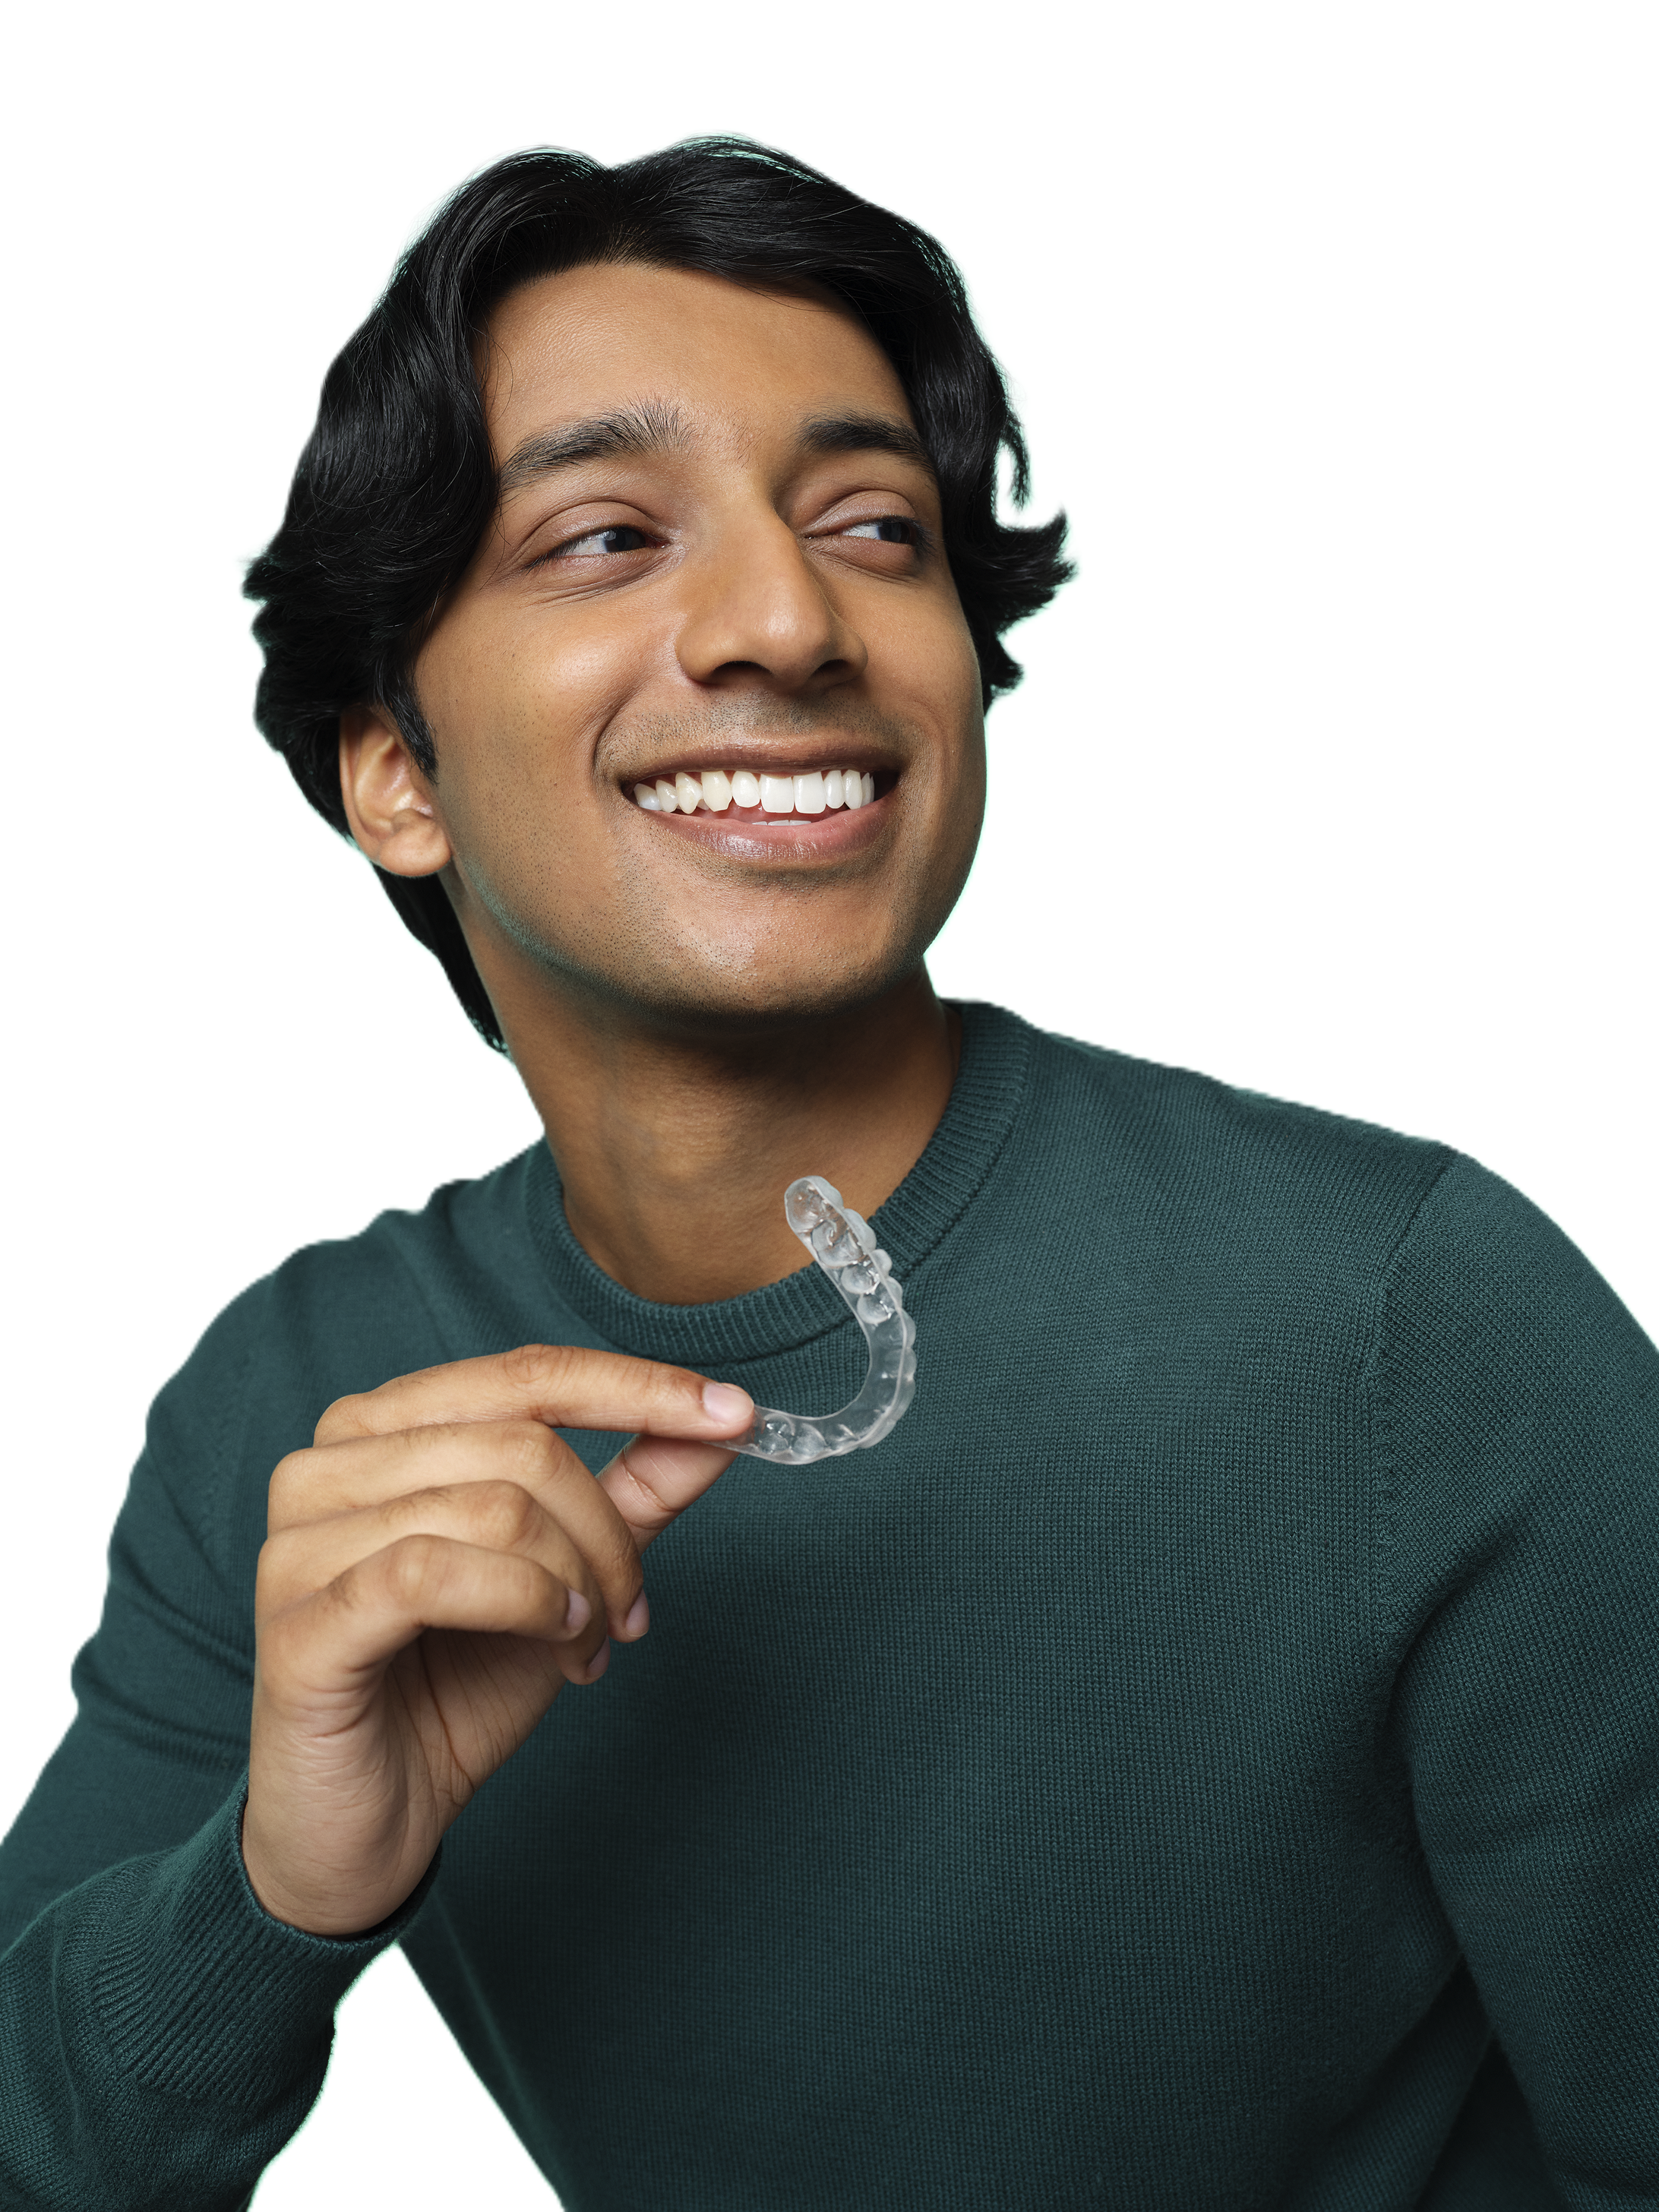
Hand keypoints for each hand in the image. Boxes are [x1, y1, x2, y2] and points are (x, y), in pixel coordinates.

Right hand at [241, 1344, 752, 1934]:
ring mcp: (299, 1543)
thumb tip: (725, 1425)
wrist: (369, 1827)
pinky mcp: (297, 1625)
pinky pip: (433, 1573)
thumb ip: (633, 1494)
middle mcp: (327, 1466)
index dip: (639, 1388)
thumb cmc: (452, 1689)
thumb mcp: (565, 1576)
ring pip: (495, 1506)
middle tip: (628, 1611)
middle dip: (609, 1534)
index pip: (528, 1374)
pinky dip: (525, 1606)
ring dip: (575, 1584)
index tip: (736, 1415)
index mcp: (382, 1430)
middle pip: (524, 1444)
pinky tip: (553, 1646)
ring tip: (583, 1644)